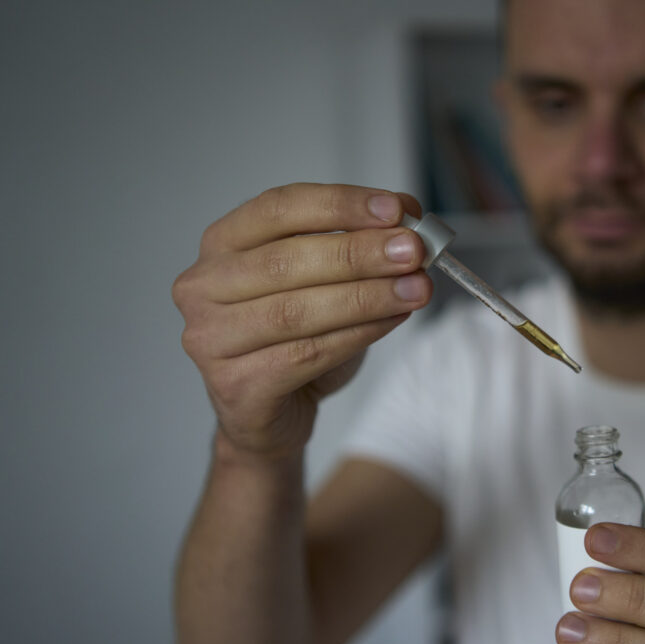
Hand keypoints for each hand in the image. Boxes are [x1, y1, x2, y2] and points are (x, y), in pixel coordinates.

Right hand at [172, 183, 430, 460]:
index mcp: (222, 243)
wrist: (271, 414)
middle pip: (287, 260)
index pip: (279, 208)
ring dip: (367, 296)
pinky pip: (305, 355)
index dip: (340, 205)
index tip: (395, 209)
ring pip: (297, 310)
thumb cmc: (296, 338)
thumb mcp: (325, 279)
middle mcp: (204, 285)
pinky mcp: (234, 385)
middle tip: (414, 250)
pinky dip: (358, 334)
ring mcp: (211, 337)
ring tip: (416, 288)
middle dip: (360, 252)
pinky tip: (393, 320)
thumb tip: (409, 215)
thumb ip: (357, 243)